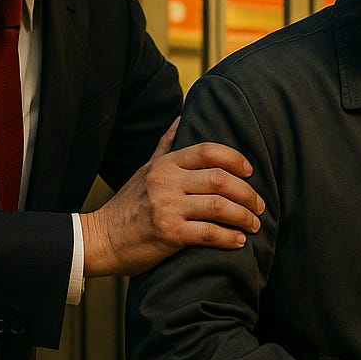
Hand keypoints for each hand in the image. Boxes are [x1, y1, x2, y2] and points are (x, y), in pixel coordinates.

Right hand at [80, 119, 264, 277]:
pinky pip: (207, 233)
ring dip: (244, 217)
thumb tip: (181, 117)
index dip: (235, 159)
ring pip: (219, 207)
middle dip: (247, 193)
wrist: (101, 239)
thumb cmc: (128, 205)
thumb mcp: (145, 169)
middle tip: (260, 205)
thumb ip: (166, 145)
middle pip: (220, 179)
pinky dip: (228, 238)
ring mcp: (167, 208)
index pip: (208, 151)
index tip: (250, 172)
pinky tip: (238, 242)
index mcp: (165, 164)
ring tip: (254, 225)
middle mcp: (166, 182)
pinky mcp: (168, 234)